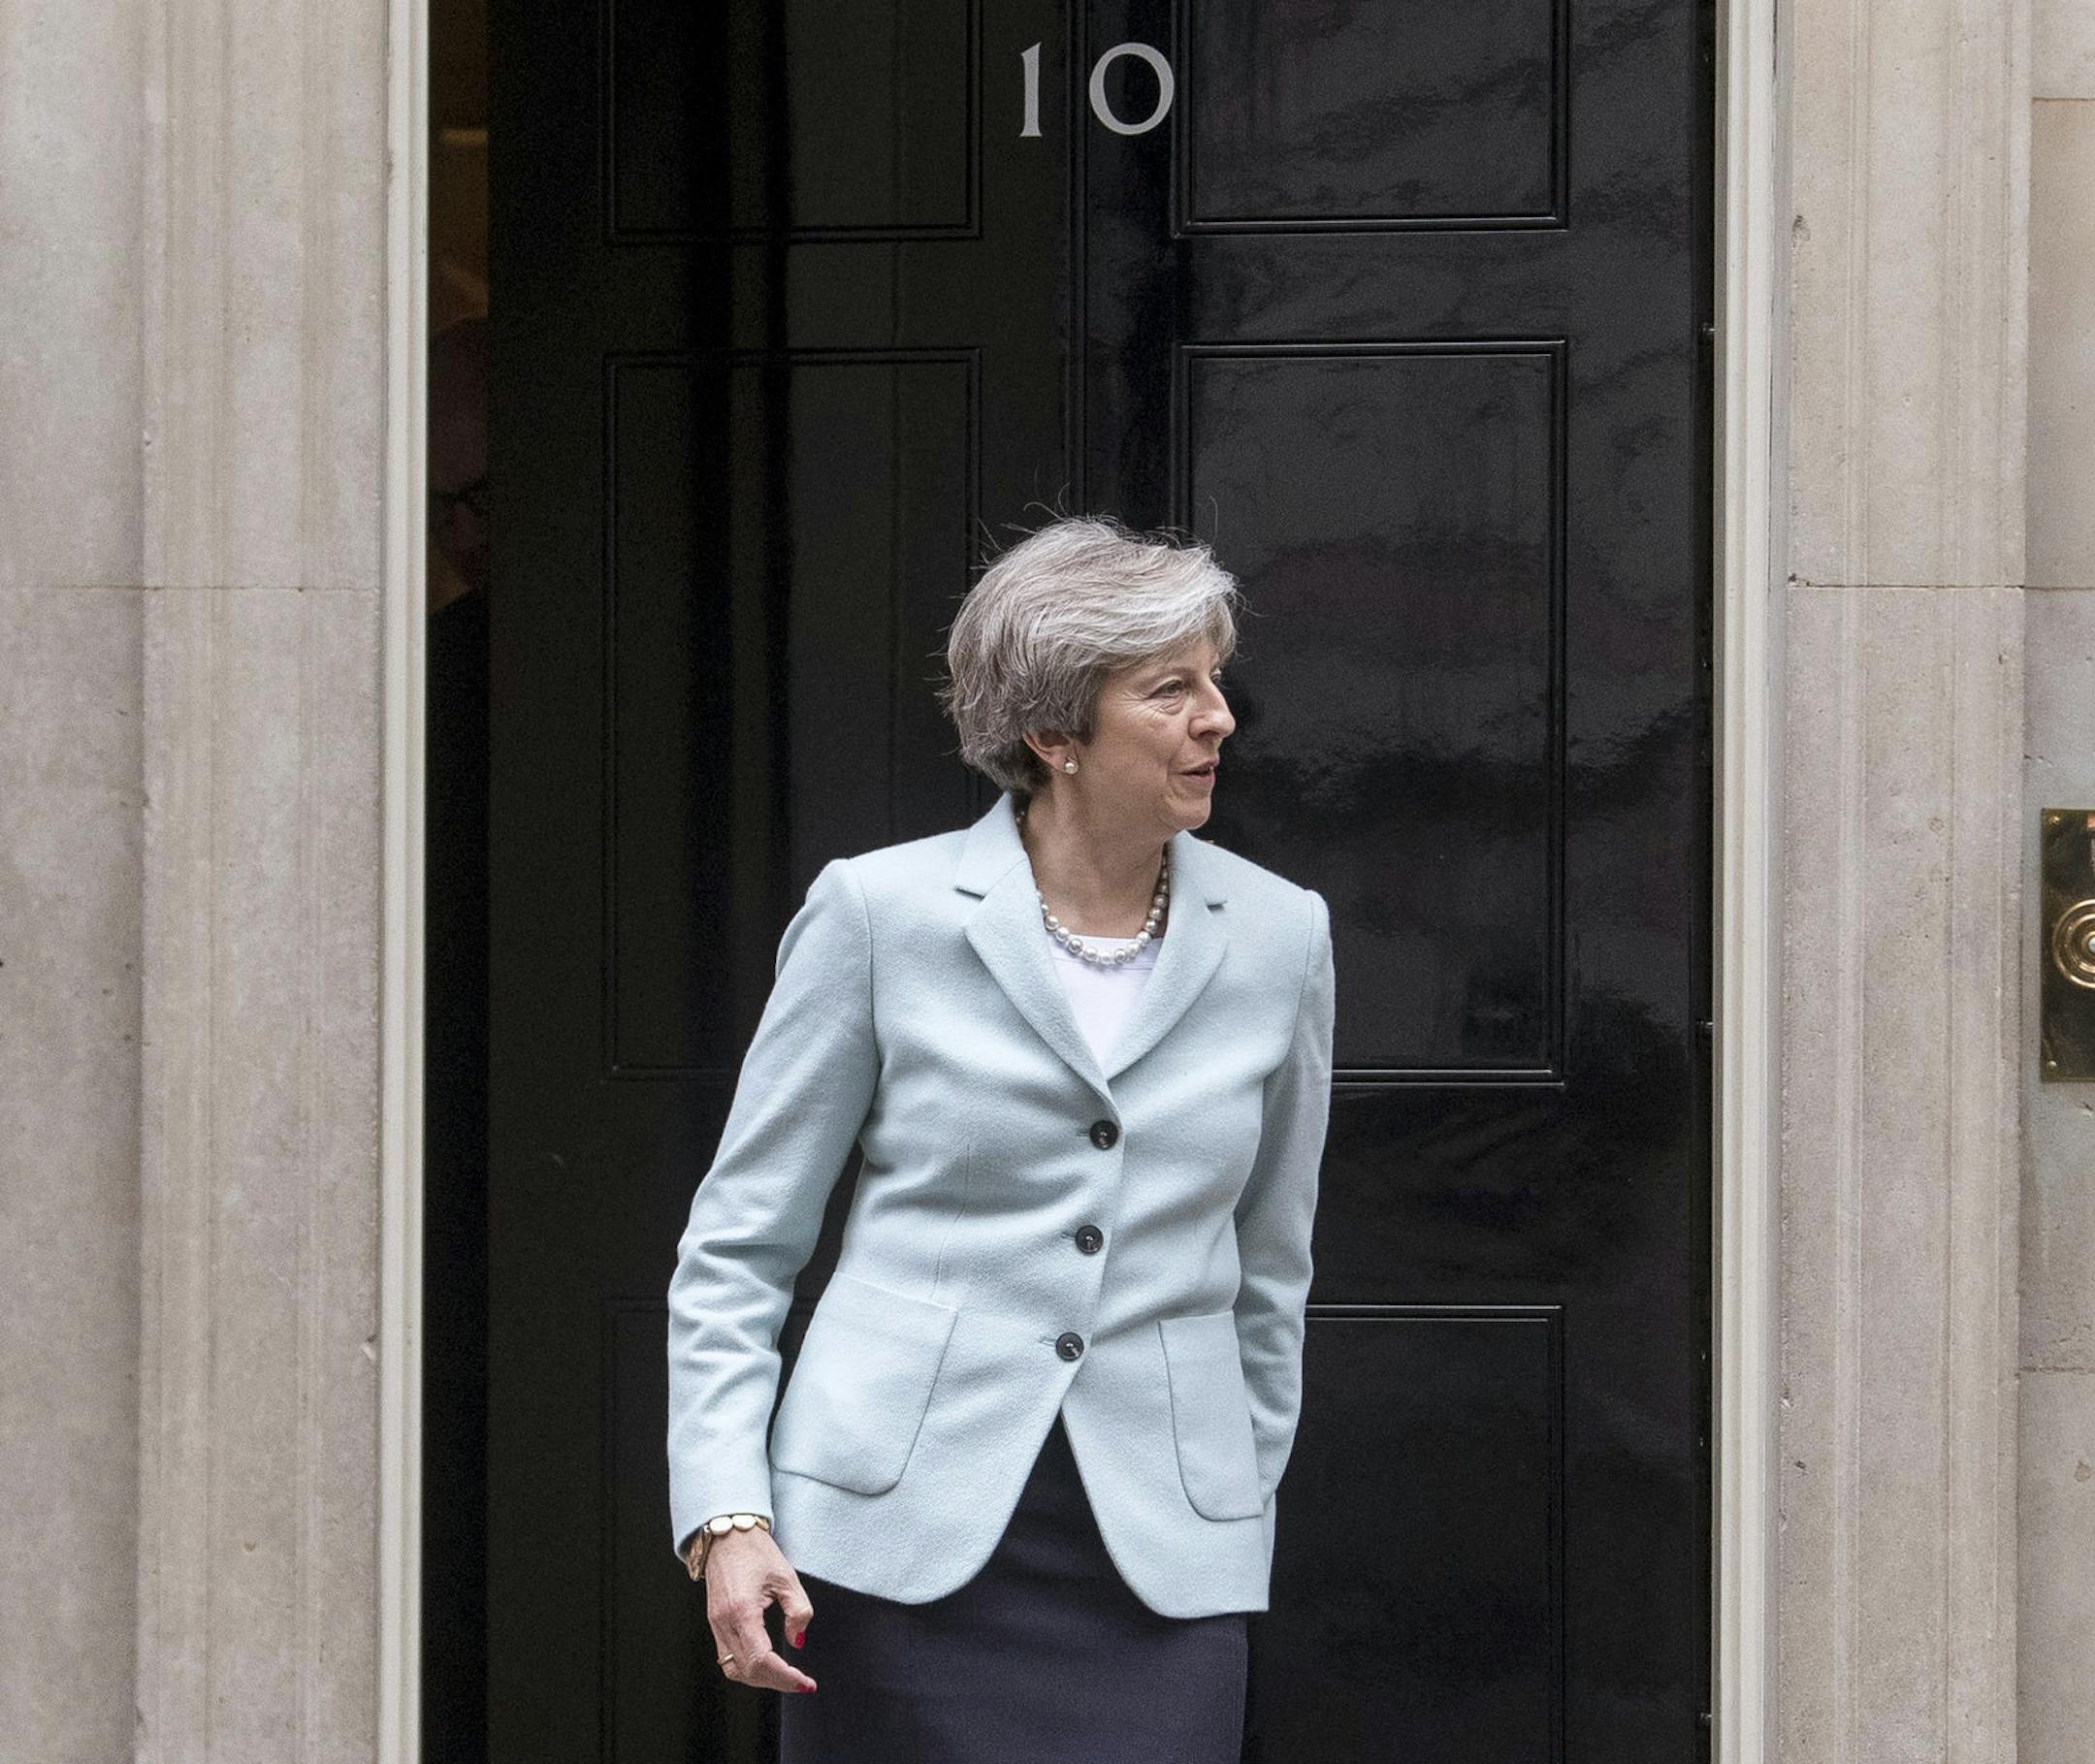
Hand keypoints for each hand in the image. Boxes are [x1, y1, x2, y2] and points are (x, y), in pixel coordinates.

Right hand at [705, 1527, 817, 1694]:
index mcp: (742, 1610)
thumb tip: (798, 1641)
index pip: (761, 1660)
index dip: (785, 1677)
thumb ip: (799, 1611)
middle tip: (802, 1682)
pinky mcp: (715, 1623)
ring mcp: (716, 1624)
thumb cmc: (756, 1551)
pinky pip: (728, 1659)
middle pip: (748, 1671)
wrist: (727, 1535)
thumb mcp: (787, 1577)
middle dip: (777, 1682)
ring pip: (735, 1670)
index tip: (806, 1682)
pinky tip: (767, 1665)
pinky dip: (748, 1669)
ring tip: (786, 1676)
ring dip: (762, 1679)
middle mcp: (724, 1622)